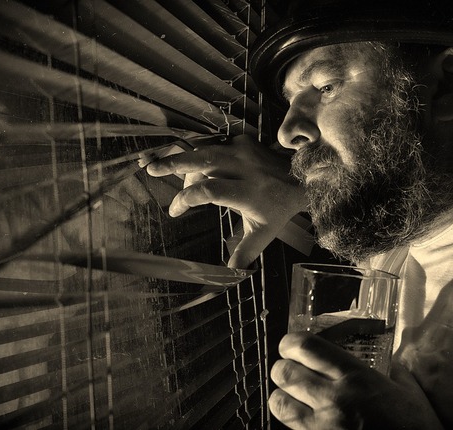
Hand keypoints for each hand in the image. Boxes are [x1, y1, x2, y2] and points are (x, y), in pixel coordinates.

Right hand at [140, 135, 307, 267]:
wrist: (300, 177)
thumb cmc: (279, 207)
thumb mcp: (264, 232)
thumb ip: (245, 252)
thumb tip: (230, 275)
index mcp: (249, 191)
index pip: (210, 191)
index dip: (187, 199)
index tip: (175, 211)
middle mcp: (244, 167)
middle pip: (203, 161)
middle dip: (174, 164)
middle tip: (152, 170)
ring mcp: (242, 150)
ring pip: (204, 151)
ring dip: (182, 160)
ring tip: (159, 167)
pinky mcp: (240, 141)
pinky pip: (212, 146)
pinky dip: (196, 155)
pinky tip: (183, 164)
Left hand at [270, 333, 443, 429]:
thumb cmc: (416, 427)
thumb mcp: (409, 391)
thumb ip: (393, 371)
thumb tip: (389, 362)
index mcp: (356, 376)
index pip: (306, 347)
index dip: (290, 343)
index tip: (290, 346)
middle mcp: (335, 398)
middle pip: (285, 372)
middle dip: (282, 369)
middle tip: (289, 371)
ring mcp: (324, 426)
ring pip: (279, 404)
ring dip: (281, 397)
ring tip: (290, 397)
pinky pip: (292, 429)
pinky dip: (292, 423)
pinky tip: (304, 421)